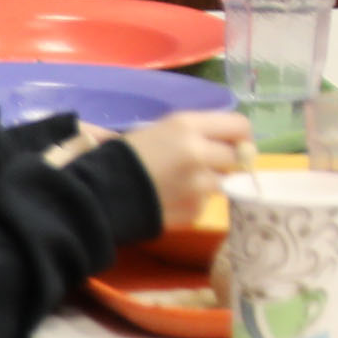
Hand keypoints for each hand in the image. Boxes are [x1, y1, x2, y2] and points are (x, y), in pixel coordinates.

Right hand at [122, 110, 251, 228]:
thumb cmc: (124, 155)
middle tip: (205, 163)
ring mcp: (199, 186)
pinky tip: (170, 198)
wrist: (97, 194)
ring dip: (208, 182)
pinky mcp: (194, 211)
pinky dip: (193, 201)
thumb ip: (198, 133)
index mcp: (188, 127)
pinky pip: (204, 203)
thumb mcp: (162, 130)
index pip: (240, 126)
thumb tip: (233, 142)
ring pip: (221, 182)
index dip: (240, 135)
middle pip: (237, 157)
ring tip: (179, 182)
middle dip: (225, 160)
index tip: (234, 141)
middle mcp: (199, 154)